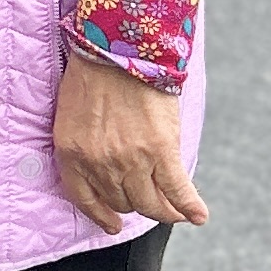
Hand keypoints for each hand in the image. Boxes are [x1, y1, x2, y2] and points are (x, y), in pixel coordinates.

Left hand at [53, 47, 209, 237]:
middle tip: (147, 198)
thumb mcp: (72, 114)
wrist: (118, 46)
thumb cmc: (93, 72)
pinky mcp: (161, 151)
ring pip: (149, 203)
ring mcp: (131, 160)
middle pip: (121, 201)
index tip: (112, 225)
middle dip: (134, 203)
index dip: (101, 215)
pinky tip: (199, 216)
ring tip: (173, 211)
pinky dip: (189, 207)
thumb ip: (83, 144)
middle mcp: (99, 164)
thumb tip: (101, 165)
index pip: (85, 199)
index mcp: (72, 154)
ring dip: (163, 211)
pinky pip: (177, 190)